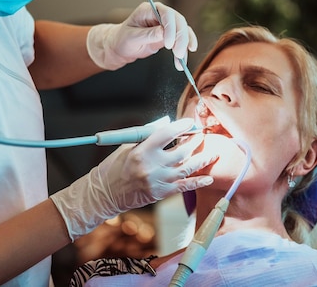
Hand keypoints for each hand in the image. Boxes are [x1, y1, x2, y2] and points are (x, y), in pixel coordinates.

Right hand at [50, 118, 215, 240]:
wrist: (104, 195)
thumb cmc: (113, 168)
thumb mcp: (127, 146)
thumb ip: (149, 135)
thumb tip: (168, 123)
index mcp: (141, 151)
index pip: (168, 134)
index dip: (182, 126)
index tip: (190, 122)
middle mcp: (152, 167)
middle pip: (182, 151)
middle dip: (195, 140)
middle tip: (201, 134)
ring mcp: (158, 181)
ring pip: (188, 168)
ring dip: (202, 159)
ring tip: (213, 151)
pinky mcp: (161, 193)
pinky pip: (184, 187)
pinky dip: (198, 182)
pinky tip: (209, 177)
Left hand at [86, 1, 197, 70]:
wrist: (120, 46)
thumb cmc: (121, 39)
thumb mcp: (131, 38)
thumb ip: (147, 35)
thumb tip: (163, 33)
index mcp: (148, 10)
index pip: (166, 13)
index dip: (171, 28)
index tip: (168, 44)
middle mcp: (160, 14)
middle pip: (179, 22)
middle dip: (181, 38)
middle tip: (178, 54)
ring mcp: (166, 25)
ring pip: (183, 31)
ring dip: (185, 46)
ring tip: (181, 62)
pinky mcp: (170, 35)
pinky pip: (181, 41)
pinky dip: (184, 51)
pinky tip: (182, 62)